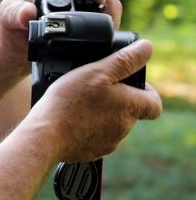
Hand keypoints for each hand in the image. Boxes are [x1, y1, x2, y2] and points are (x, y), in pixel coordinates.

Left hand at [0, 0, 123, 65]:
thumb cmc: (9, 25)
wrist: (14, 45)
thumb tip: (28, 13)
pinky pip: (106, 15)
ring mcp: (80, 2)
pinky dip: (110, 23)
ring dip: (112, 11)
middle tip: (106, 19)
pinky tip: (105, 35)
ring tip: (107, 28)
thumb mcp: (7, 16)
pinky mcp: (86, 19)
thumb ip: (15, 13)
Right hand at [31, 38, 160, 162]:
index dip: (146, 90)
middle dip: (117, 98)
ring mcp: (108, 143)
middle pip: (130, 111)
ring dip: (102, 112)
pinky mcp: (92, 151)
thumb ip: (125, 60)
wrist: (45, 135)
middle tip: (95, 85)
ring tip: (79, 100)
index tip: (128, 81)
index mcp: (130, 108)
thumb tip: (147, 48)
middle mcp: (123, 128)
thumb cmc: (70, 101)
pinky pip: (95, 136)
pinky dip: (87, 126)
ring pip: (112, 123)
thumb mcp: (97, 71)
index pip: (154, 103)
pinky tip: (71, 117)